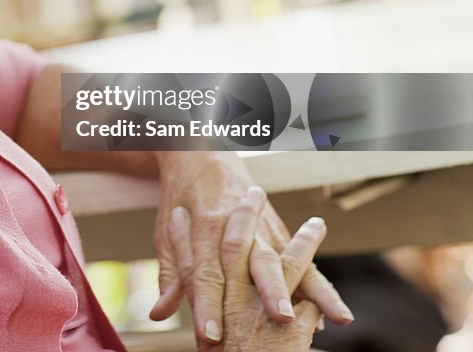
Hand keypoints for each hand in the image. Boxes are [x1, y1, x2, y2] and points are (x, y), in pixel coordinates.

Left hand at [149, 152, 352, 345]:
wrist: (202, 154)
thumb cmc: (181, 197)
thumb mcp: (167, 229)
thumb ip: (172, 273)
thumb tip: (158, 313)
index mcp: (205, 224)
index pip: (205, 271)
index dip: (207, 304)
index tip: (210, 333)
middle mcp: (238, 226)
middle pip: (254, 263)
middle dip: (267, 293)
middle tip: (279, 321)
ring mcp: (262, 229)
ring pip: (285, 261)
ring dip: (304, 291)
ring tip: (325, 320)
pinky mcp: (279, 233)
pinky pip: (303, 262)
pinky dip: (317, 287)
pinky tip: (330, 313)